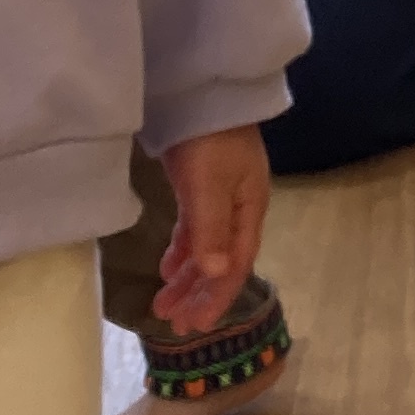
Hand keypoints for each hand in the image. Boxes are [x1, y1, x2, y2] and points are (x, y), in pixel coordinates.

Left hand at [153, 125, 271, 334]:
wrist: (203, 89)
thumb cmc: (209, 138)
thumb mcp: (209, 185)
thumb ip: (210, 231)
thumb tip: (217, 275)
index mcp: (250, 210)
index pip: (237, 266)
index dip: (217, 298)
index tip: (195, 326)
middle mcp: (240, 208)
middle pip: (222, 262)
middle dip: (199, 295)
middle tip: (174, 324)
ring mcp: (221, 196)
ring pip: (207, 249)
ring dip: (187, 278)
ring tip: (164, 303)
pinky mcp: (201, 185)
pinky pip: (195, 230)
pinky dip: (182, 251)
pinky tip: (168, 266)